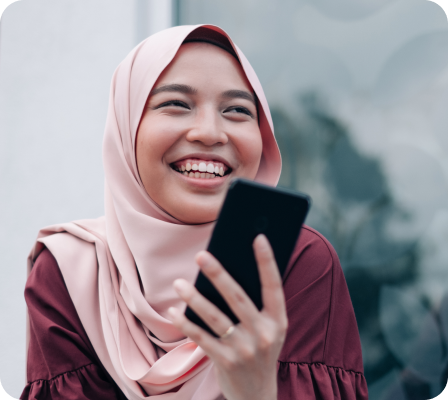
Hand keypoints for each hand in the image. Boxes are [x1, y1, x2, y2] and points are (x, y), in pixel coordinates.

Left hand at [167, 234, 287, 399]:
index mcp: (278, 321)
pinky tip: (175, 311)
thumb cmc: (260, 351)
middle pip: (238, 298)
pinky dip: (186, 323)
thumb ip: (256, 306)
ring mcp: (245, 349)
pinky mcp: (225, 362)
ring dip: (195, 298)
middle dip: (219, 274)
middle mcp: (264, 334)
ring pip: (215, 317)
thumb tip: (230, 270)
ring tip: (179, 283)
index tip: (258, 237)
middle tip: (201, 255)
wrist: (257, 395)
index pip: (274, 286)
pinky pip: (201, 338)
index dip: (267, 261)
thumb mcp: (269, 330)